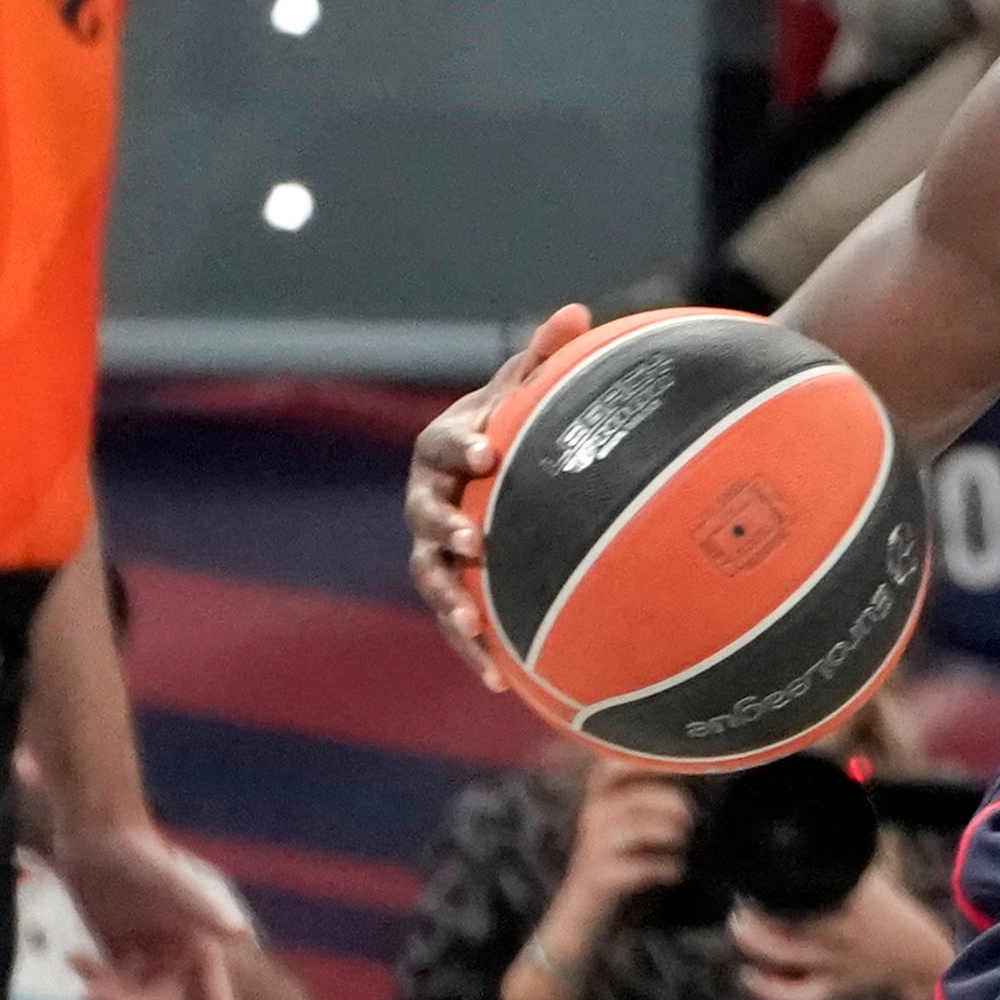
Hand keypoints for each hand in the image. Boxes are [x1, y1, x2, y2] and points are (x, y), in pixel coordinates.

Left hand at [43, 818, 245, 999]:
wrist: (94, 831)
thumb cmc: (136, 850)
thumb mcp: (166, 878)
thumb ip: (200, 906)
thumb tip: (240, 932)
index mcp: (201, 946)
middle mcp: (179, 956)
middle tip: (95, 992)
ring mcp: (148, 956)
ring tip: (86, 986)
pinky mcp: (118, 951)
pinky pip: (113, 986)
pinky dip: (97, 987)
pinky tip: (79, 970)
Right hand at [407, 305, 590, 688]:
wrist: (495, 475)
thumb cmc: (516, 431)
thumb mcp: (529, 395)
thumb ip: (547, 359)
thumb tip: (576, 312)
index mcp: (446, 451)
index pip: (443, 445)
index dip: (460, 446)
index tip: (486, 451)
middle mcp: (428, 501)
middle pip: (423, 515)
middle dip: (444, 529)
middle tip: (471, 542)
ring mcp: (435, 551)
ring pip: (430, 579)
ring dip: (449, 602)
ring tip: (472, 626)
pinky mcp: (453, 592)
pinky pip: (457, 624)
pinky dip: (473, 651)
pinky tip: (499, 687)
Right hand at [549, 766, 696, 947]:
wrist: (584, 913)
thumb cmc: (620, 862)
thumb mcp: (632, 825)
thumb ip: (656, 798)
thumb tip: (706, 774)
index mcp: (601, 796)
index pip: (614, 761)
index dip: (650, 760)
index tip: (685, 766)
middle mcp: (593, 814)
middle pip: (632, 793)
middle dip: (668, 801)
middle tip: (690, 817)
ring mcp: (594, 846)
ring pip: (635, 826)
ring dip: (668, 832)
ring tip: (683, 841)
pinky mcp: (601, 876)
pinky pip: (638, 866)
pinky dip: (664, 866)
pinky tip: (675, 871)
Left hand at [728, 859, 955, 999]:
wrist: (922, 956)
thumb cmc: (892, 910)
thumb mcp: (870, 873)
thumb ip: (841, 854)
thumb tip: (814, 823)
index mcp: (851, 897)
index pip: (797, 886)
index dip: (767, 877)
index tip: (759, 869)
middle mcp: (839, 930)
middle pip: (779, 919)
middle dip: (752, 912)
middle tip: (746, 903)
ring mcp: (836, 962)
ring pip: (780, 954)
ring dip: (753, 939)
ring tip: (744, 926)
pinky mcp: (836, 987)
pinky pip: (797, 996)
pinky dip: (769, 988)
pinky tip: (749, 974)